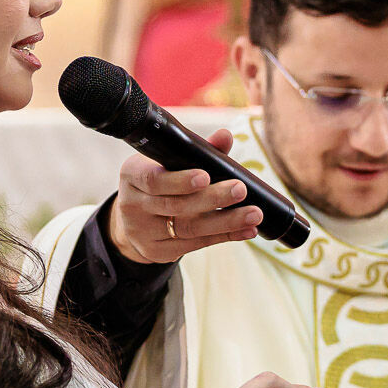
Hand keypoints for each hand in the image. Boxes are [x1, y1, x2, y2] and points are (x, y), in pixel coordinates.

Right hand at [109, 129, 263, 264]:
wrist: (133, 220)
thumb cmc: (159, 181)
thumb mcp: (167, 163)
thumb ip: (198, 151)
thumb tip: (225, 136)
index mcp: (133, 174)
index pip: (154, 179)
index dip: (180, 180)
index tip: (206, 176)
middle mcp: (133, 204)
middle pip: (176, 205)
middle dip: (213, 198)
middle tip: (241, 190)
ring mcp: (143, 232)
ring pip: (189, 228)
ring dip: (226, 222)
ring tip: (253, 214)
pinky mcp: (158, 251)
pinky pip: (195, 244)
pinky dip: (224, 236)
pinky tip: (246, 230)